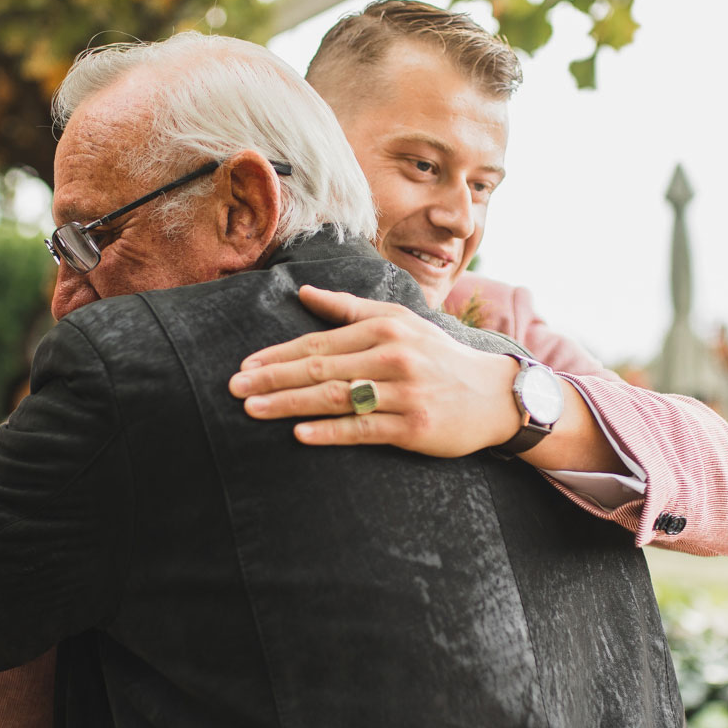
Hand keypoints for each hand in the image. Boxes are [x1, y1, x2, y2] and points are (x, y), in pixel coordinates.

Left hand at [228, 286, 521, 456]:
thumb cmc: (439, 356)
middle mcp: (393, 356)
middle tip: (234, 389)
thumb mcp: (399, 321)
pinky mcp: (414, 426)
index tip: (244, 366)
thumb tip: (302, 293)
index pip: (319, 343)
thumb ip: (350, 308)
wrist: (494, 395)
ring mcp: (404, 392)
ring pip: (337, 399)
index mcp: (384, 328)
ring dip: (290, 404)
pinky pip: (364, 429)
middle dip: (273, 379)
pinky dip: (331, 432)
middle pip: (321, 369)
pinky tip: (300, 434)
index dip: (278, 355)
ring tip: (253, 410)